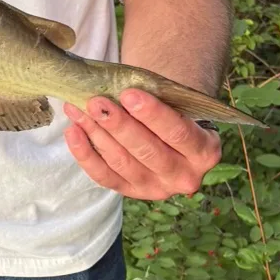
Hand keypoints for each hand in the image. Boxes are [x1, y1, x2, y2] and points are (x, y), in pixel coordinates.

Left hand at [62, 89, 221, 199]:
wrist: (170, 133)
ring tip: (78, 109)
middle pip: (147, 151)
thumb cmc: (173, 110)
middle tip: (96, 102)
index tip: (128, 93)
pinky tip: (73, 132)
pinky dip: (85, 154)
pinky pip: (105, 176)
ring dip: (97, 134)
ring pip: (122, 163)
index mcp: (205, 151)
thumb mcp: (177, 104)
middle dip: (118, 125)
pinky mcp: (132, 192)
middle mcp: (185, 176)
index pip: (179, 132)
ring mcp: (157, 188)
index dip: (153, 114)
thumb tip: (117, 87)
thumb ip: (158, 98)